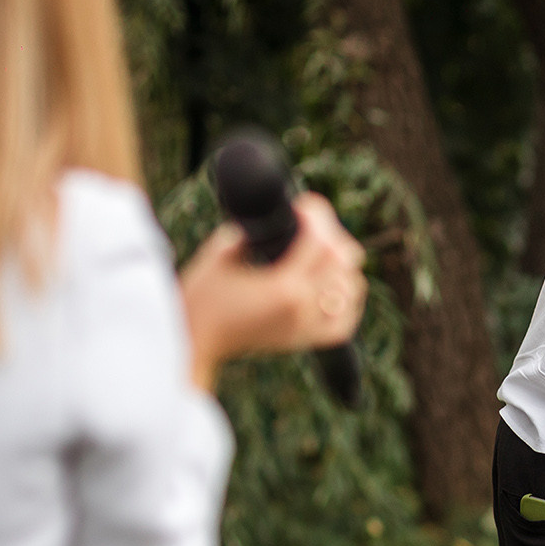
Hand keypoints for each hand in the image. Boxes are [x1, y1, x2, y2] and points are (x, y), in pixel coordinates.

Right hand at [180, 192, 366, 391]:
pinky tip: (335, 286)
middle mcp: (302, 308)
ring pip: (350, 289)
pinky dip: (346, 301)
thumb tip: (273, 219)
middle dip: (332, 234)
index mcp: (283, 287)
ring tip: (322, 252)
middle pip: (343, 261)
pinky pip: (344, 323)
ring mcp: (307, 327)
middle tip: (312, 226)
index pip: (319, 241)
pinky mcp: (304, 340)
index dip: (316, 215)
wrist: (193, 340)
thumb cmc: (201, 297)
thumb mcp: (220, 253)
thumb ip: (250, 232)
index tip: (304, 205)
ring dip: (342, 265)